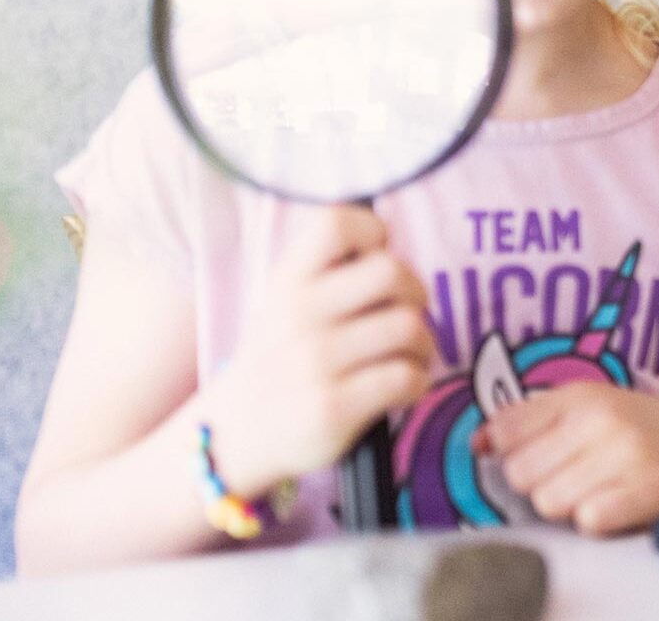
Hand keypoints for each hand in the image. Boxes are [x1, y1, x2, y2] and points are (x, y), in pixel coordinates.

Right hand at [209, 205, 434, 493]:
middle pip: (392, 272)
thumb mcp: (285, 304)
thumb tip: (386, 244)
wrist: (235, 435)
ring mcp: (314, 363)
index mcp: (288, 281)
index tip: (376, 257)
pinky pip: (407, 377)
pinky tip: (402, 386)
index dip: (372, 231)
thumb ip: (328, 272)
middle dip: (416, 293)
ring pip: (409, 327)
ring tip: (410, 355)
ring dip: (423, 343)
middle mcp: (298, 315)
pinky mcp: (333, 408)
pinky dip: (418, 381)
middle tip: (409, 313)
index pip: (336, 223)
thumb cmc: (281, 358)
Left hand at [473, 383, 658, 535]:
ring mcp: (629, 452)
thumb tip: (477, 443)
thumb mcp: (586, 409)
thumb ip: (529, 422)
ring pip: (549, 502)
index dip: (514, 456)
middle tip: (576, 479)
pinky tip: (616, 507)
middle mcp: (602, 418)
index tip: (539, 459)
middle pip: (521, 476)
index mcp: (580, 396)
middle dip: (541, 486)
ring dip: (569, 507)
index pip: (506, 433)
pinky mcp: (653, 487)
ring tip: (598, 492)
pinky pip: (590, 520)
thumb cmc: (638, 431)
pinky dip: (597, 521)